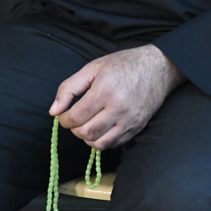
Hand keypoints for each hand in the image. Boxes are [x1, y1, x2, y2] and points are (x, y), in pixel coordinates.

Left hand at [48, 45, 186, 149]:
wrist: (157, 68)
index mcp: (105, 90)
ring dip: (87, 138)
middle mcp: (119, 108)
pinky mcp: (137, 128)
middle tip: (74, 120)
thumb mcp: (92, 68)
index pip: (77, 117)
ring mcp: (130, 121)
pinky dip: (102, 140)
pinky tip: (101, 128)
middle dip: (75, 130)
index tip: (64, 115)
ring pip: (100, 144)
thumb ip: (69, 88)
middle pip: (87, 133)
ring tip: (86, 125)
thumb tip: (53, 111)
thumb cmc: (123, 65)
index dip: (65, 120)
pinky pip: (114, 144)